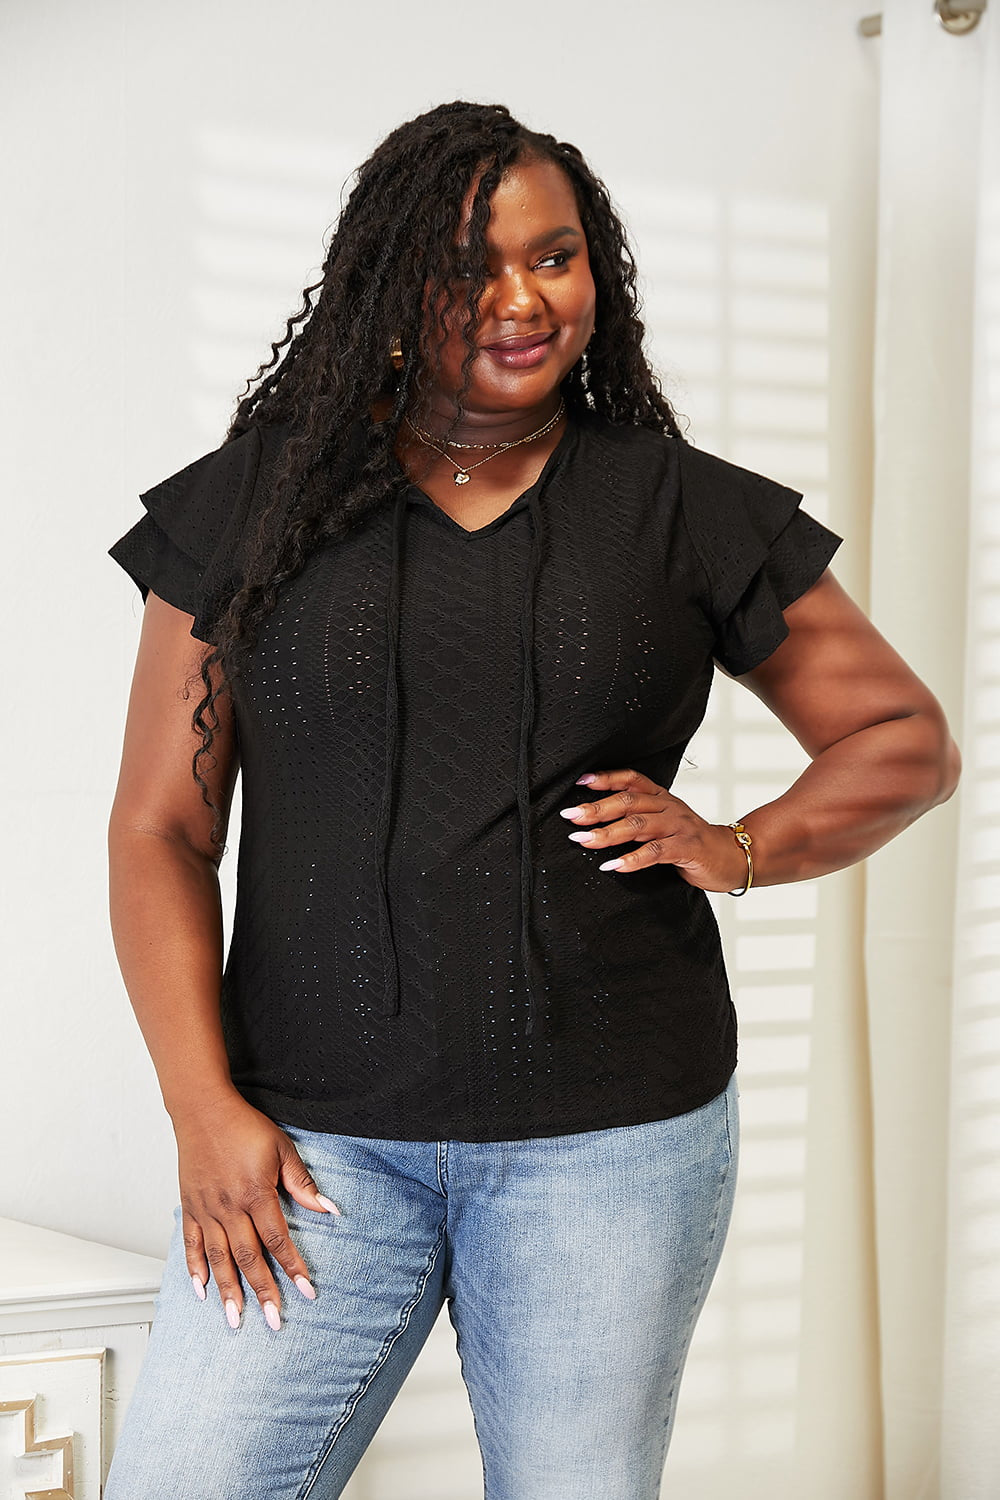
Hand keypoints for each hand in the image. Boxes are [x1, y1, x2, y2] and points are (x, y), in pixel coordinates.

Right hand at [172, 1090, 340, 1330]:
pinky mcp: (190, 1206)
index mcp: (256, 1193)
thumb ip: (303, 1183)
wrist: (203, 1109)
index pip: (278, 1239)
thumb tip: (330, 1209)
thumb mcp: (282, 1149)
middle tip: (274, 1321)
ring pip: (218, 1258)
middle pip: (249, 1257)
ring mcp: (206, 1209)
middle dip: (263, 1291)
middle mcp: (229, 1207)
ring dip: (228, 1291)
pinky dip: (195, 1269)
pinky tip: (202, 1290)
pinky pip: (192, 1244)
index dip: (293, 1267)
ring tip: (236, 1319)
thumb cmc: (244, 1126)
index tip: (306, 1291)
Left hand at [560, 767, 748, 892]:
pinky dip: (632, 859)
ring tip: (584, 841)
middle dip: (596, 808)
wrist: (732, 857)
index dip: (606, 778)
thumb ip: (638, 819)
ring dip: (607, 833)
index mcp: (662, 797)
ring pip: (638, 824)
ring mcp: (679, 826)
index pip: (631, 780)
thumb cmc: (691, 843)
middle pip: (628, 801)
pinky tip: (614, 865)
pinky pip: (656, 851)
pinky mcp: (687, 848)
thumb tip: (597, 824)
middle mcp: (669, 807)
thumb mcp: (664, 824)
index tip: (580, 782)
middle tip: (571, 817)